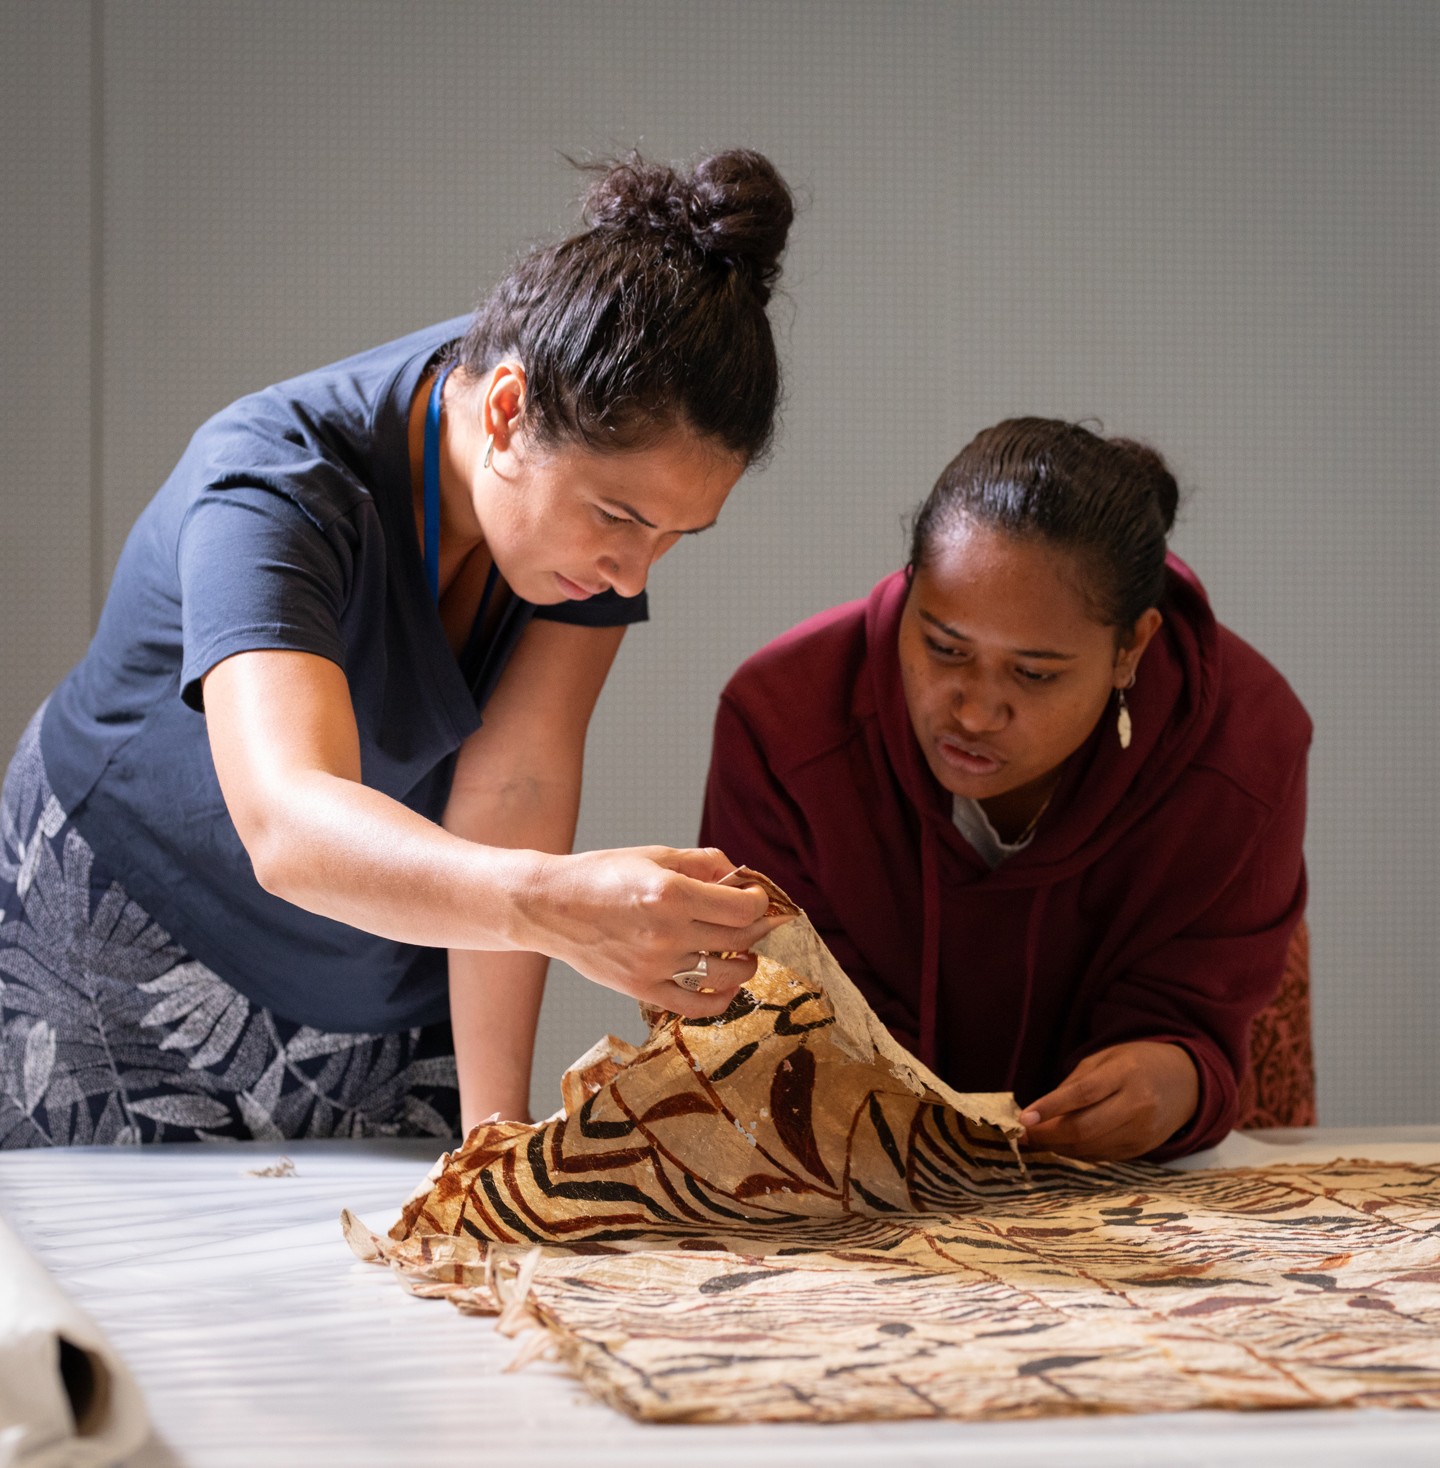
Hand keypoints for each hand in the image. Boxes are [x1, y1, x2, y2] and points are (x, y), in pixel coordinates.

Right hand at [515, 845, 791, 1017]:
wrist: (550, 906)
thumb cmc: (600, 875)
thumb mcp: (653, 855)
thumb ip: (701, 862)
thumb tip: (738, 876)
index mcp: (671, 893)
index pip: (742, 908)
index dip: (760, 902)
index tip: (756, 897)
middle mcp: (666, 932)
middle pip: (739, 940)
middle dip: (759, 929)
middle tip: (758, 922)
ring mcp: (655, 965)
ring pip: (725, 975)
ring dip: (745, 965)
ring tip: (743, 954)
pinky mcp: (642, 989)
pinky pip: (696, 1006)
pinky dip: (720, 1000)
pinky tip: (725, 987)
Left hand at [1018, 1041, 1198, 1160]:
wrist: (1185, 1082)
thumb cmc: (1136, 1063)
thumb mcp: (1105, 1058)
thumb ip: (1075, 1082)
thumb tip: (1041, 1111)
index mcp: (1126, 1074)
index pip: (1083, 1094)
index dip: (1051, 1107)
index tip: (1024, 1119)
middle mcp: (1137, 1105)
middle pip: (1085, 1128)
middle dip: (1048, 1135)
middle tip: (1023, 1134)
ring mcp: (1142, 1131)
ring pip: (1091, 1147)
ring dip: (1058, 1147)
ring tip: (1037, 1140)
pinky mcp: (1142, 1149)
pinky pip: (1102, 1156)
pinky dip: (1077, 1153)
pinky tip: (1062, 1145)